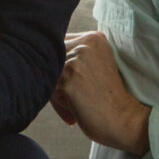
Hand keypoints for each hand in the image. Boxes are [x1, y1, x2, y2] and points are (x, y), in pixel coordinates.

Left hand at [51, 31, 152, 154]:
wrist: (123, 121)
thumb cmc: (108, 99)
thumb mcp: (95, 67)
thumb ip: (74, 56)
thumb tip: (35, 54)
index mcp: (94, 38)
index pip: (59, 46)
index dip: (61, 69)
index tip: (76, 86)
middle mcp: (86, 43)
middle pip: (51, 59)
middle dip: (57, 81)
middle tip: (75, 99)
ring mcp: (77, 59)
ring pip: (49, 74)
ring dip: (57, 94)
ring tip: (77, 106)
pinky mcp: (69, 77)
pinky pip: (49, 89)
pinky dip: (58, 104)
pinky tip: (75, 113)